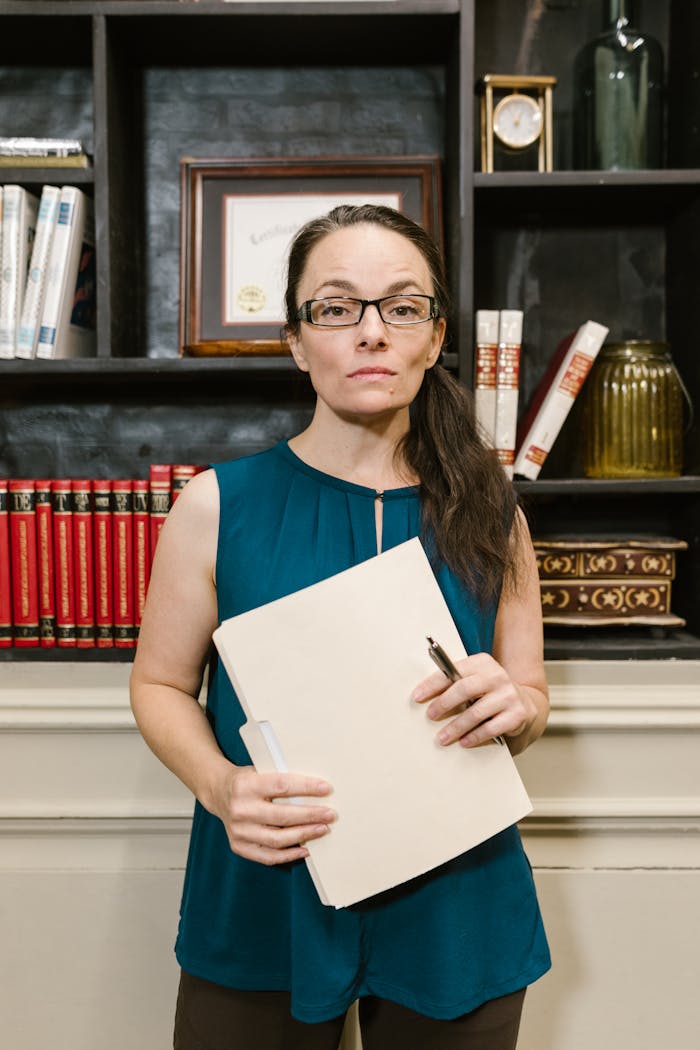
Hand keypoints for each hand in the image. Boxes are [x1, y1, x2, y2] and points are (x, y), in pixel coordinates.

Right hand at [211, 765, 335, 865]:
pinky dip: (289, 854)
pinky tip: (305, 848)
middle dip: (310, 816)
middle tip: (330, 814)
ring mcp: (238, 830)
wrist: (219, 792)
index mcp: (246, 785)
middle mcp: (240, 809)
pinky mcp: (238, 846)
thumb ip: (281, 779)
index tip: (326, 789)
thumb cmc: (247, 780)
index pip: (281, 786)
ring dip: (304, 835)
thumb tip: (316, 790)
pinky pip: (268, 856)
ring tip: (322, 829)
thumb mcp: (260, 770)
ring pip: (277, 839)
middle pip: (282, 816)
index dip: (306, 788)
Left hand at [411, 652, 537, 748]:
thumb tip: (423, 693)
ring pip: (476, 712)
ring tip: (442, 737)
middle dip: (444, 704)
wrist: (524, 703)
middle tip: (430, 716)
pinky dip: (475, 736)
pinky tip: (464, 741)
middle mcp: (498, 676)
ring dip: (456, 727)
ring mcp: (510, 695)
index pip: (453, 671)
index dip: (432, 684)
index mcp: (482, 662)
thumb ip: (455, 681)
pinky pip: (491, 728)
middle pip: (464, 689)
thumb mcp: (475, 680)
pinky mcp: (518, 714)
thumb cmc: (489, 692)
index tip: (417, 697)